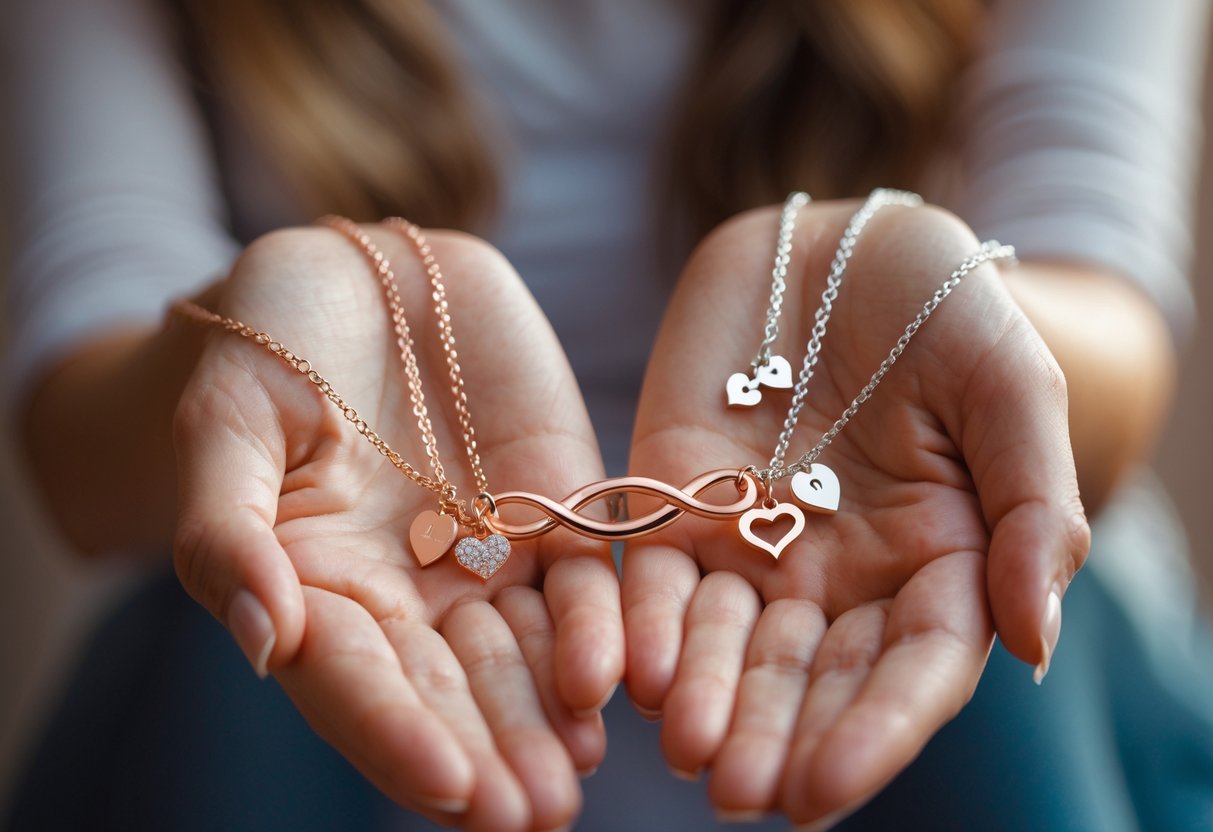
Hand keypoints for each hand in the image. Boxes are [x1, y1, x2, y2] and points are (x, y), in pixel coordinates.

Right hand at [172, 226, 621, 831]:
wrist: (359, 275)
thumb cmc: (264, 341)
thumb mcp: (225, 426)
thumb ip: (232, 534)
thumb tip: (266, 645)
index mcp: (316, 587)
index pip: (355, 681)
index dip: (396, 734)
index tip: (448, 786)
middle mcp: (407, 592)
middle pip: (451, 688)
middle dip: (491, 751)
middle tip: (532, 817)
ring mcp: (486, 554)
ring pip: (527, 650)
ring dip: (551, 717)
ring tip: (576, 780)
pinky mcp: (553, 507)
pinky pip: (587, 577)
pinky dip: (603, 627)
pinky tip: (620, 679)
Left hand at [622, 201, 1089, 824]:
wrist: (831, 241)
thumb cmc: (941, 305)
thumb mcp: (1011, 389)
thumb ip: (1028, 507)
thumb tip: (1036, 641)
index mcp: (934, 560)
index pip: (910, 669)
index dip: (874, 732)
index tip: (825, 787)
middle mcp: (839, 573)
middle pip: (809, 675)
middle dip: (775, 733)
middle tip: (736, 790)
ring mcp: (752, 542)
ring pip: (727, 639)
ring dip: (704, 697)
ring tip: (683, 746)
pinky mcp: (675, 501)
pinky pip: (652, 575)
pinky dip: (640, 622)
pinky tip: (627, 668)